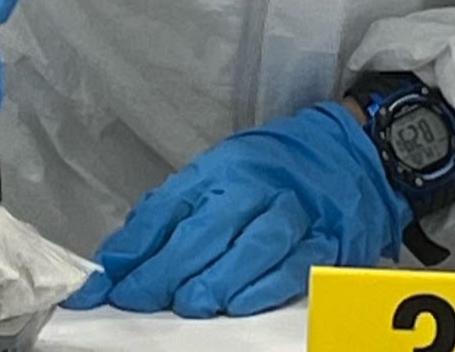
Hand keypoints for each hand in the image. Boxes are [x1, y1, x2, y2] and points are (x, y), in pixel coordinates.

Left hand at [65, 102, 409, 317]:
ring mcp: (290, 212)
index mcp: (218, 170)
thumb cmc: (273, 170)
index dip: (132, 248)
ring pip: (250, 244)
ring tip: (187, 304)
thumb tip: (122, 257)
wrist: (351, 151)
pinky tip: (239, 304)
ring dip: (214, 279)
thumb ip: (172, 214)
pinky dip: (265, 285)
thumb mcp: (217, 175)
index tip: (103, 283)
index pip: (166, 209)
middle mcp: (252, 186)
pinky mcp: (325, 238)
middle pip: (203, 228)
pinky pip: (294, 263)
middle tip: (137, 299)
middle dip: (164, 268)